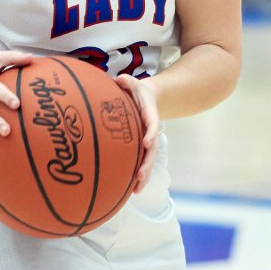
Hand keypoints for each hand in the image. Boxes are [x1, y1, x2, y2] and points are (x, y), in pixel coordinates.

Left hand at [114, 74, 159, 193]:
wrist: (148, 98)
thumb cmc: (136, 91)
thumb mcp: (132, 83)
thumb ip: (126, 81)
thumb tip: (118, 79)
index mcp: (149, 114)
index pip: (152, 123)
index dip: (151, 132)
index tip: (147, 142)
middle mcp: (150, 130)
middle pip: (152, 149)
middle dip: (147, 163)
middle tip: (139, 175)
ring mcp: (148, 140)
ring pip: (148, 160)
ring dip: (144, 175)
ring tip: (137, 190)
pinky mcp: (142, 147)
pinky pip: (142, 162)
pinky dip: (139, 176)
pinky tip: (133, 190)